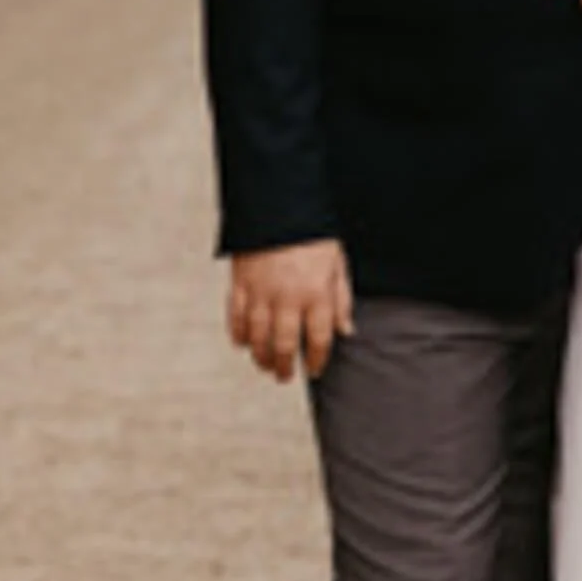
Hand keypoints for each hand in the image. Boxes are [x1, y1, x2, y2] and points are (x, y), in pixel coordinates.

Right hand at [228, 238, 353, 383]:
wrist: (279, 204)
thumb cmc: (312, 234)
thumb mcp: (337, 263)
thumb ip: (341, 299)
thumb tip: (345, 330)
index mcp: (316, 292)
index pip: (318, 338)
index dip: (316, 359)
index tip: (314, 370)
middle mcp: (288, 297)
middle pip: (284, 344)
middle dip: (285, 366)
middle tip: (284, 376)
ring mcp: (261, 291)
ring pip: (258, 337)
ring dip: (261, 356)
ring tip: (266, 365)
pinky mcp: (240, 283)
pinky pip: (236, 317)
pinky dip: (238, 334)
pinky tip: (243, 343)